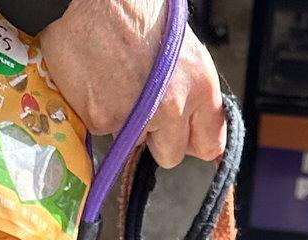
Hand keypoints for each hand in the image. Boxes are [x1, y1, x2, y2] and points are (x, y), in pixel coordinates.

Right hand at [43, 0, 225, 165]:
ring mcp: (136, 117)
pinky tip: (98, 81)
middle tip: (143, 103)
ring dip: (126, 122)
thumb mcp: (184, 53)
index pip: (210, 144)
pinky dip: (98, 110)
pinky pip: (103, 130)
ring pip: (135, 143)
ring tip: (118, 81)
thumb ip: (192, 96)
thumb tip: (193, 130)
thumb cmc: (140, 15)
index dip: (193, 140)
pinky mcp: (101, 119)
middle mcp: (172, 106)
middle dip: (158, 137)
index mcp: (199, 87)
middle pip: (171, 155)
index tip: (183, 135)